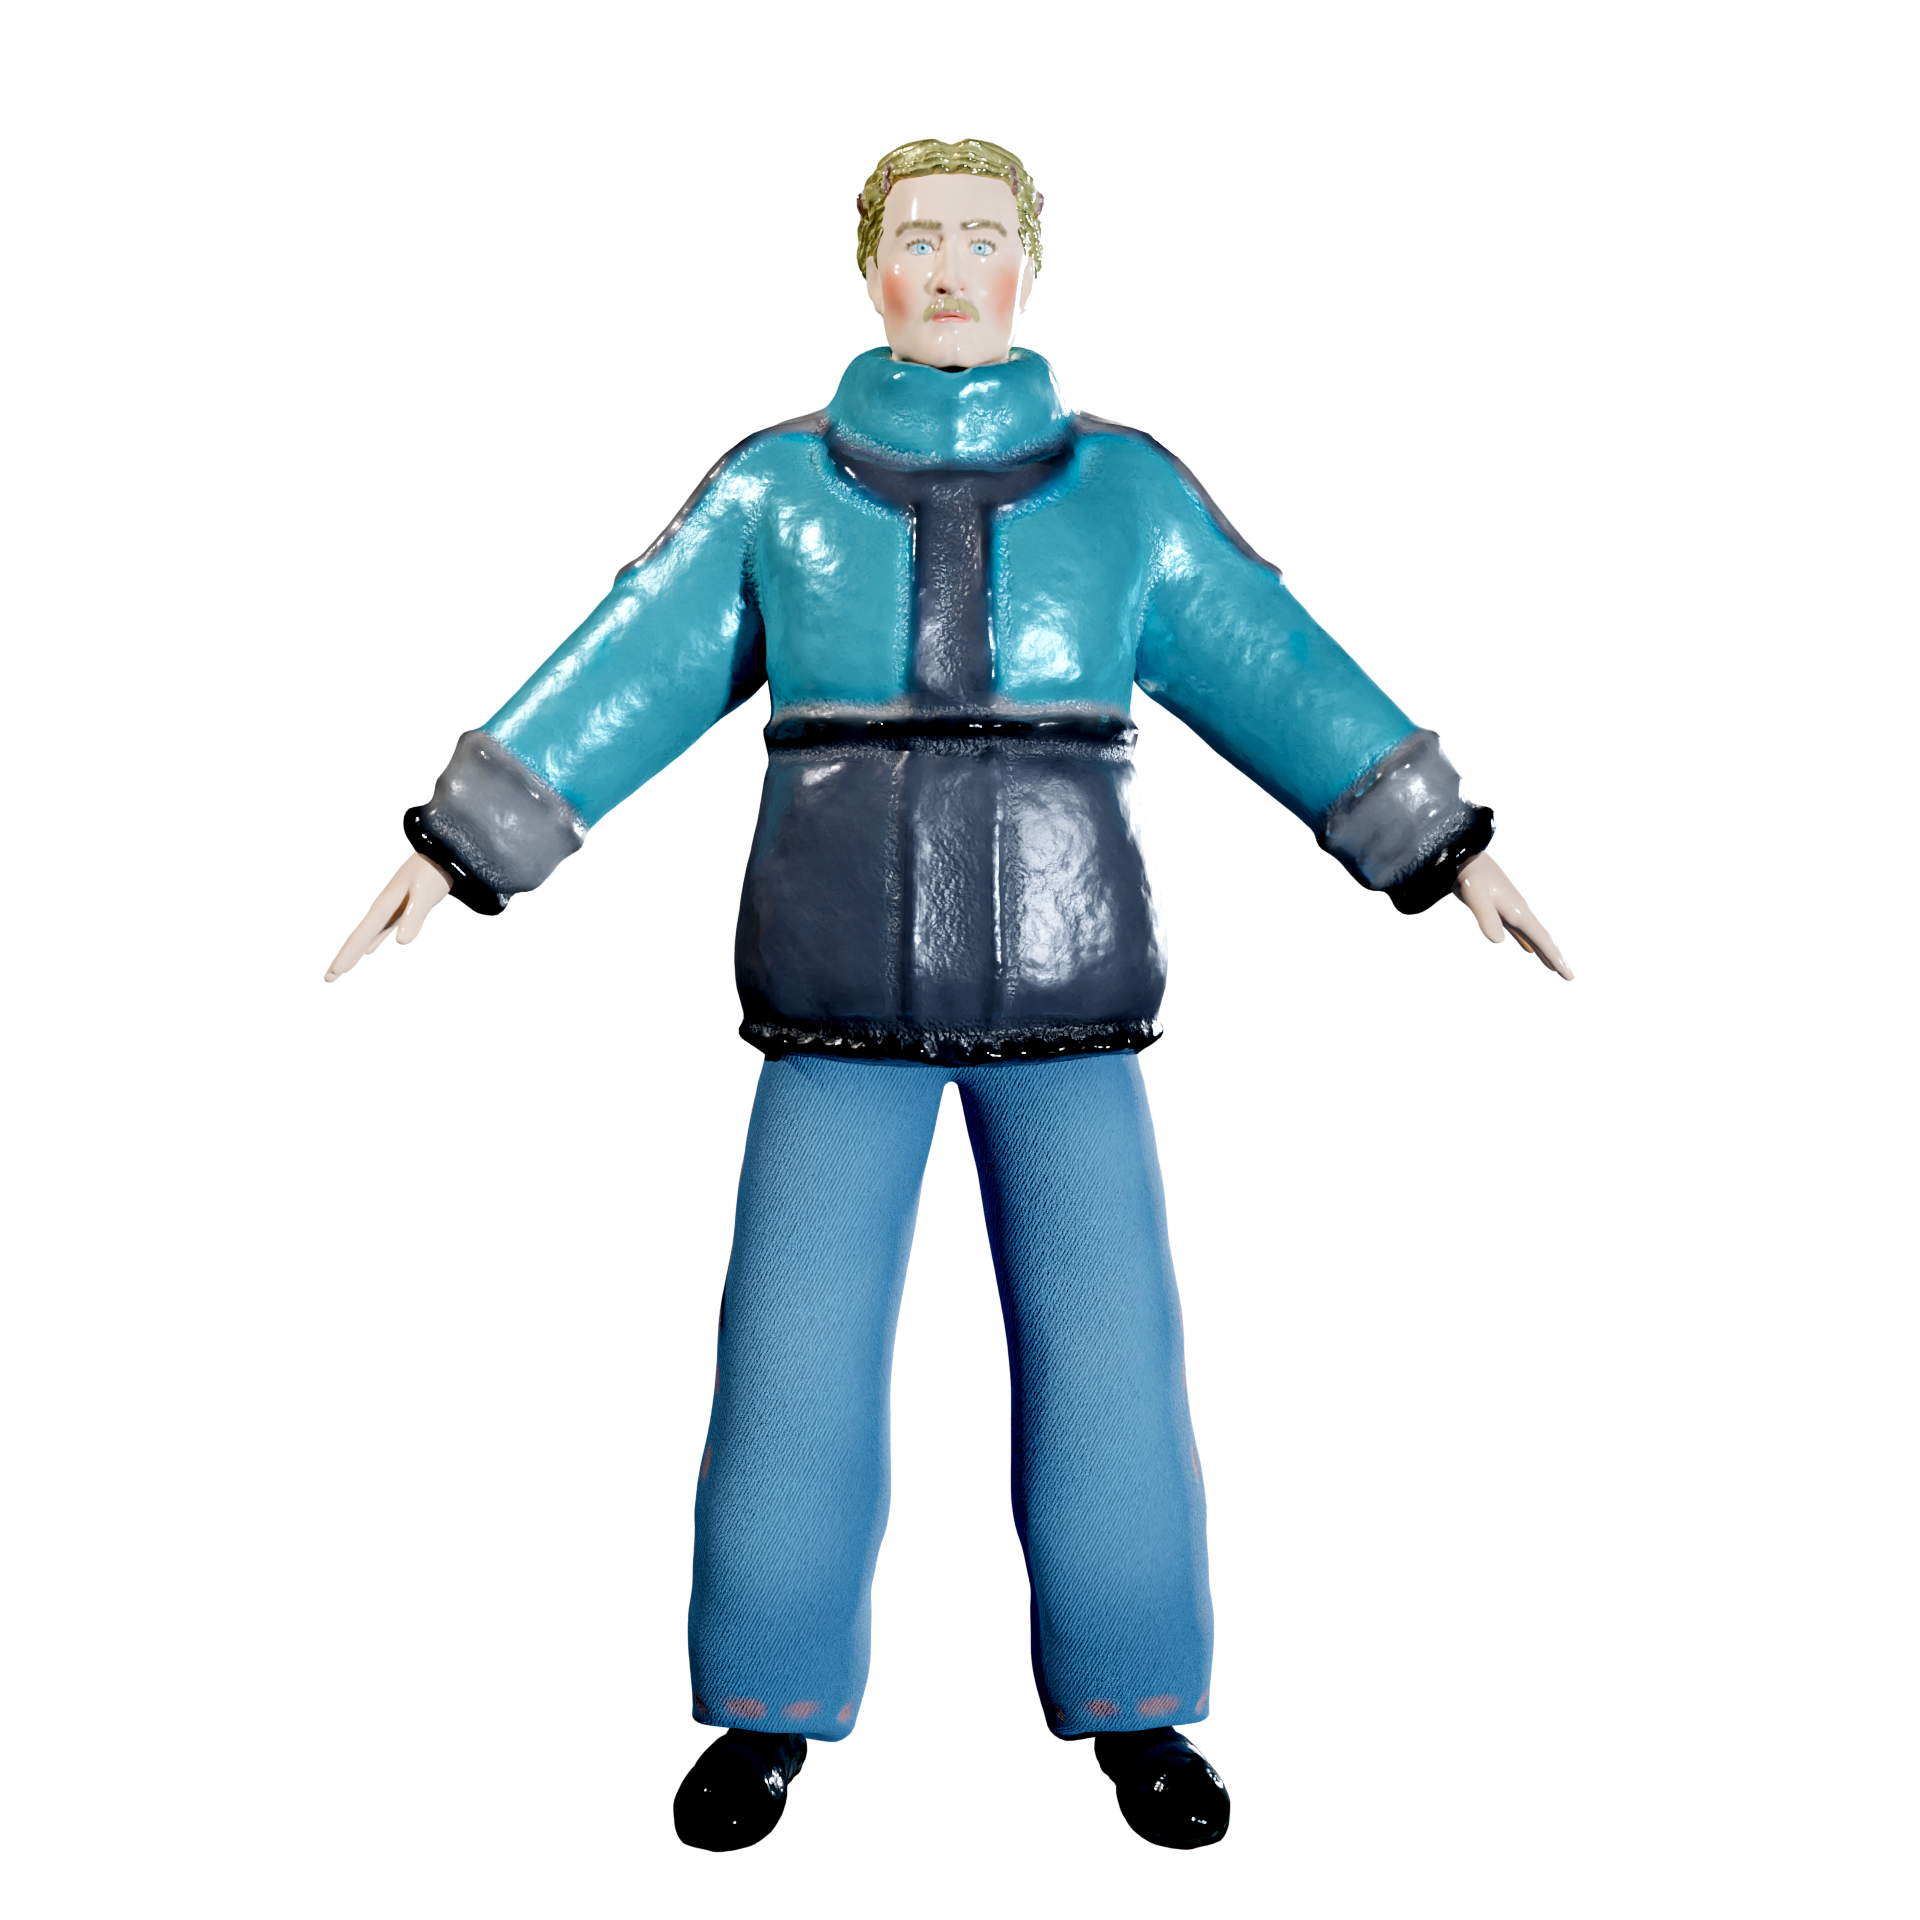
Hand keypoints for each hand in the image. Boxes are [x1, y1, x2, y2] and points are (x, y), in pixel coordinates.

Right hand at [319, 853, 452, 988]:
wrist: (441, 850)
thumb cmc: (432, 869)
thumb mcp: (424, 892)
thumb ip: (414, 915)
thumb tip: (402, 940)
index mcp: (386, 906)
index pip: (362, 935)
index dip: (349, 954)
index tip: (335, 972)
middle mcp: (386, 907)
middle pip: (361, 937)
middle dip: (347, 956)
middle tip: (331, 977)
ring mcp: (394, 907)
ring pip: (370, 935)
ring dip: (358, 950)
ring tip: (345, 965)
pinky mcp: (406, 906)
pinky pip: (383, 929)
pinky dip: (375, 939)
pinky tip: (371, 947)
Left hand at [1453, 852, 1577, 985]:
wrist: (1465, 858)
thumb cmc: (1470, 876)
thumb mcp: (1475, 896)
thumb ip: (1486, 916)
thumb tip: (1498, 939)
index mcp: (1517, 912)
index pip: (1541, 940)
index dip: (1555, 958)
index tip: (1569, 975)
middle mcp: (1519, 912)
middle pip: (1542, 940)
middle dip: (1555, 959)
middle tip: (1568, 977)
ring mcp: (1512, 911)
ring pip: (1533, 937)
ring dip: (1544, 952)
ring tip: (1554, 968)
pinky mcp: (1503, 909)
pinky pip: (1522, 932)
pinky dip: (1530, 943)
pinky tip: (1530, 949)